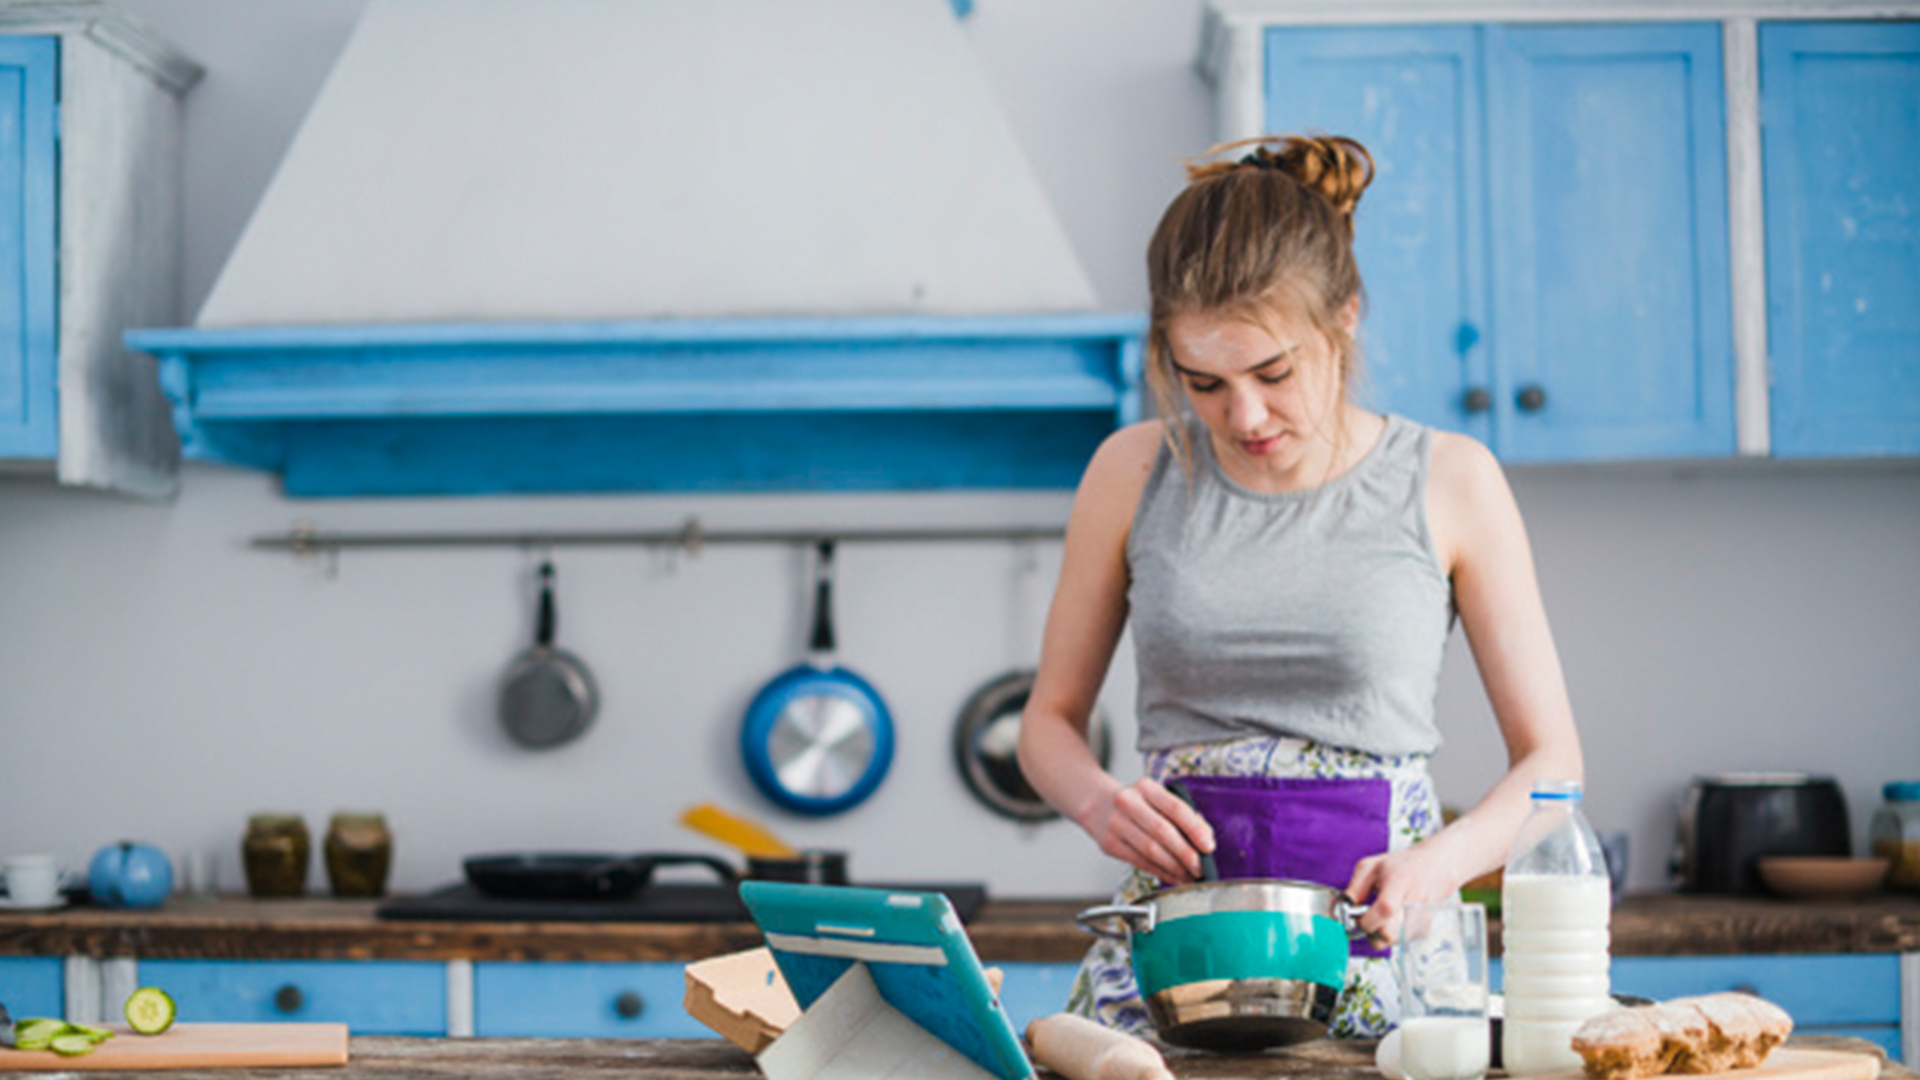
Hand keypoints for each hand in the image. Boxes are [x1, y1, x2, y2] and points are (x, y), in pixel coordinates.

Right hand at [1077, 778, 1214, 884]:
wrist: (1098, 806)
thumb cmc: (1137, 804)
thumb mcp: (1157, 799)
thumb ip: (1183, 815)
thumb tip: (1205, 839)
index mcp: (1145, 787)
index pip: (1175, 808)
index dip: (1195, 829)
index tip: (1208, 846)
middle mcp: (1128, 802)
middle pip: (1162, 831)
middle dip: (1185, 853)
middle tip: (1200, 867)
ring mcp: (1116, 824)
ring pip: (1151, 851)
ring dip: (1174, 867)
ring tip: (1189, 876)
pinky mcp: (1110, 844)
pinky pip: (1140, 862)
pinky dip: (1161, 872)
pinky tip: (1173, 877)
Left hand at [1344, 840, 1463, 946]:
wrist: (1437, 866)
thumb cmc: (1402, 865)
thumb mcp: (1371, 867)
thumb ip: (1353, 889)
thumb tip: (1337, 911)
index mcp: (1398, 884)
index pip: (1383, 910)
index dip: (1366, 920)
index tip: (1357, 917)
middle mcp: (1414, 904)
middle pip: (1389, 935)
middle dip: (1372, 932)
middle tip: (1369, 918)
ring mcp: (1423, 919)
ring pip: (1393, 942)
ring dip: (1381, 933)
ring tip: (1384, 914)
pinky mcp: (1425, 930)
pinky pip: (1400, 941)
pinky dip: (1393, 933)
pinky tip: (1396, 918)